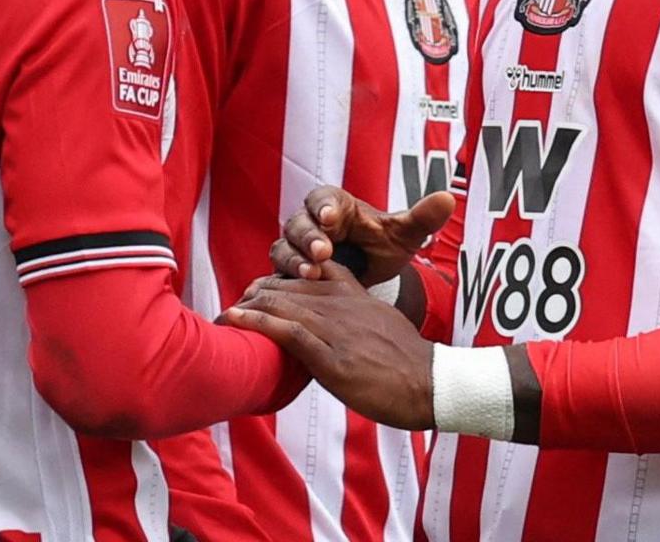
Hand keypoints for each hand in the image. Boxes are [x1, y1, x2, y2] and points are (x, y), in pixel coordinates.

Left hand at [222, 261, 434, 430]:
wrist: (432, 385)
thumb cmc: (408, 362)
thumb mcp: (383, 324)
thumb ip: (358, 315)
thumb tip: (339, 322)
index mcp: (356, 296)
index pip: (312, 274)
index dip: (283, 278)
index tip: (262, 287)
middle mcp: (343, 306)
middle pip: (291, 286)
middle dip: (259, 291)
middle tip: (237, 300)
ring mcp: (337, 332)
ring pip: (285, 304)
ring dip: (250, 304)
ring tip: (228, 310)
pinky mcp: (332, 359)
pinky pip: (289, 332)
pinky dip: (258, 322)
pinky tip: (236, 318)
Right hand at [270, 185, 454, 285]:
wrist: (371, 274)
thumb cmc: (384, 246)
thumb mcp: (405, 234)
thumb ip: (423, 217)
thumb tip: (448, 197)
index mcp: (338, 205)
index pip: (324, 198)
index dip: (324, 206)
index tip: (330, 217)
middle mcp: (312, 222)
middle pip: (299, 222)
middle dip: (309, 236)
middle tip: (322, 251)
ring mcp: (297, 247)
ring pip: (285, 245)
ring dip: (295, 258)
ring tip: (311, 273)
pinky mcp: (290, 270)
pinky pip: (278, 270)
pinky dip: (284, 277)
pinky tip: (295, 290)